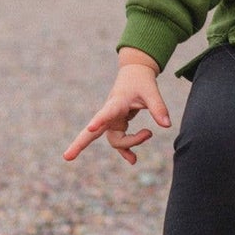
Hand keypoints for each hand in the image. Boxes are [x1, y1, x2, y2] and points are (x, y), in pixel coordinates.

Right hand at [63, 52, 170, 166]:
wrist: (135, 74)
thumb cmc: (141, 81)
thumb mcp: (151, 91)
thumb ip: (158, 108)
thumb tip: (167, 126)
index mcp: (116, 103)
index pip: (106, 113)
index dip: (100, 120)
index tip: (92, 126)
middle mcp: (110, 113)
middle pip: (92, 132)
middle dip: (80, 144)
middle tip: (67, 157)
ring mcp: (111, 121)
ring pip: (115, 140)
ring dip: (130, 143)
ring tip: (149, 133)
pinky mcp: (116, 124)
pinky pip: (119, 141)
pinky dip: (126, 150)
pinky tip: (133, 160)